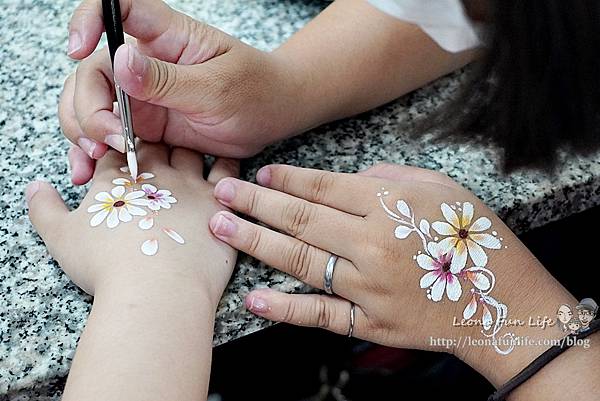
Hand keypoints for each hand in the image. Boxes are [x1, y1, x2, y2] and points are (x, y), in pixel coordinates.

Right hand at [26, 143, 238, 306]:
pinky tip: (225, 170)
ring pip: (189, 152)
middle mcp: (154, 172)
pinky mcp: (218, 200)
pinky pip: (228, 169)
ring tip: (189, 159)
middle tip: (156, 159)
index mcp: (117, 177)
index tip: (120, 159)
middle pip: (154, 145)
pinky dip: (227, 164)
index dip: (116, 151)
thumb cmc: (108, 267)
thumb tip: (34, 187)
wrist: (156, 289)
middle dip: (153, 147)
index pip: (116, 149)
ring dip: (188, 152)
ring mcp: (188, 184)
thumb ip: (44, 208)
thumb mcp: (61, 238)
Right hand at [60, 0, 302, 184]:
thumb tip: (119, 61)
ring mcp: (142, 96)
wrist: (272, 117)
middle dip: (88, 107)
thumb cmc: (255, 90)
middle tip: (111, 140)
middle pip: (92, 72)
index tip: (78, 50)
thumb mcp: (217, 88)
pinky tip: (90, 173)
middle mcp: (146, 63)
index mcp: (166, 38)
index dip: (89, 20)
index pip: (117, 8)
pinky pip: (109, 135)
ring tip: (97, 160)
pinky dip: (95, 152)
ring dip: (84, 131)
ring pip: (91, 105)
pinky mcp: (146, 126)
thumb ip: (168, 80)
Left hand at [206, 163, 576, 386]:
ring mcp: (367, 287)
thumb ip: (390, 177)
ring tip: (220, 227)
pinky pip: (318, 314)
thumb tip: (348, 179)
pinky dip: (283, 308)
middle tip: (221, 190)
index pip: (324, 186)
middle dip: (255, 202)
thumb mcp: (442, 188)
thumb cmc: (475, 239)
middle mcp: (372, 244)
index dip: (287, 178)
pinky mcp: (368, 323)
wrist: (503, 303)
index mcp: (390, 205)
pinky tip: (253, 298)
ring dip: (254, 242)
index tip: (260, 172)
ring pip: (298, 261)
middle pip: (300, 218)